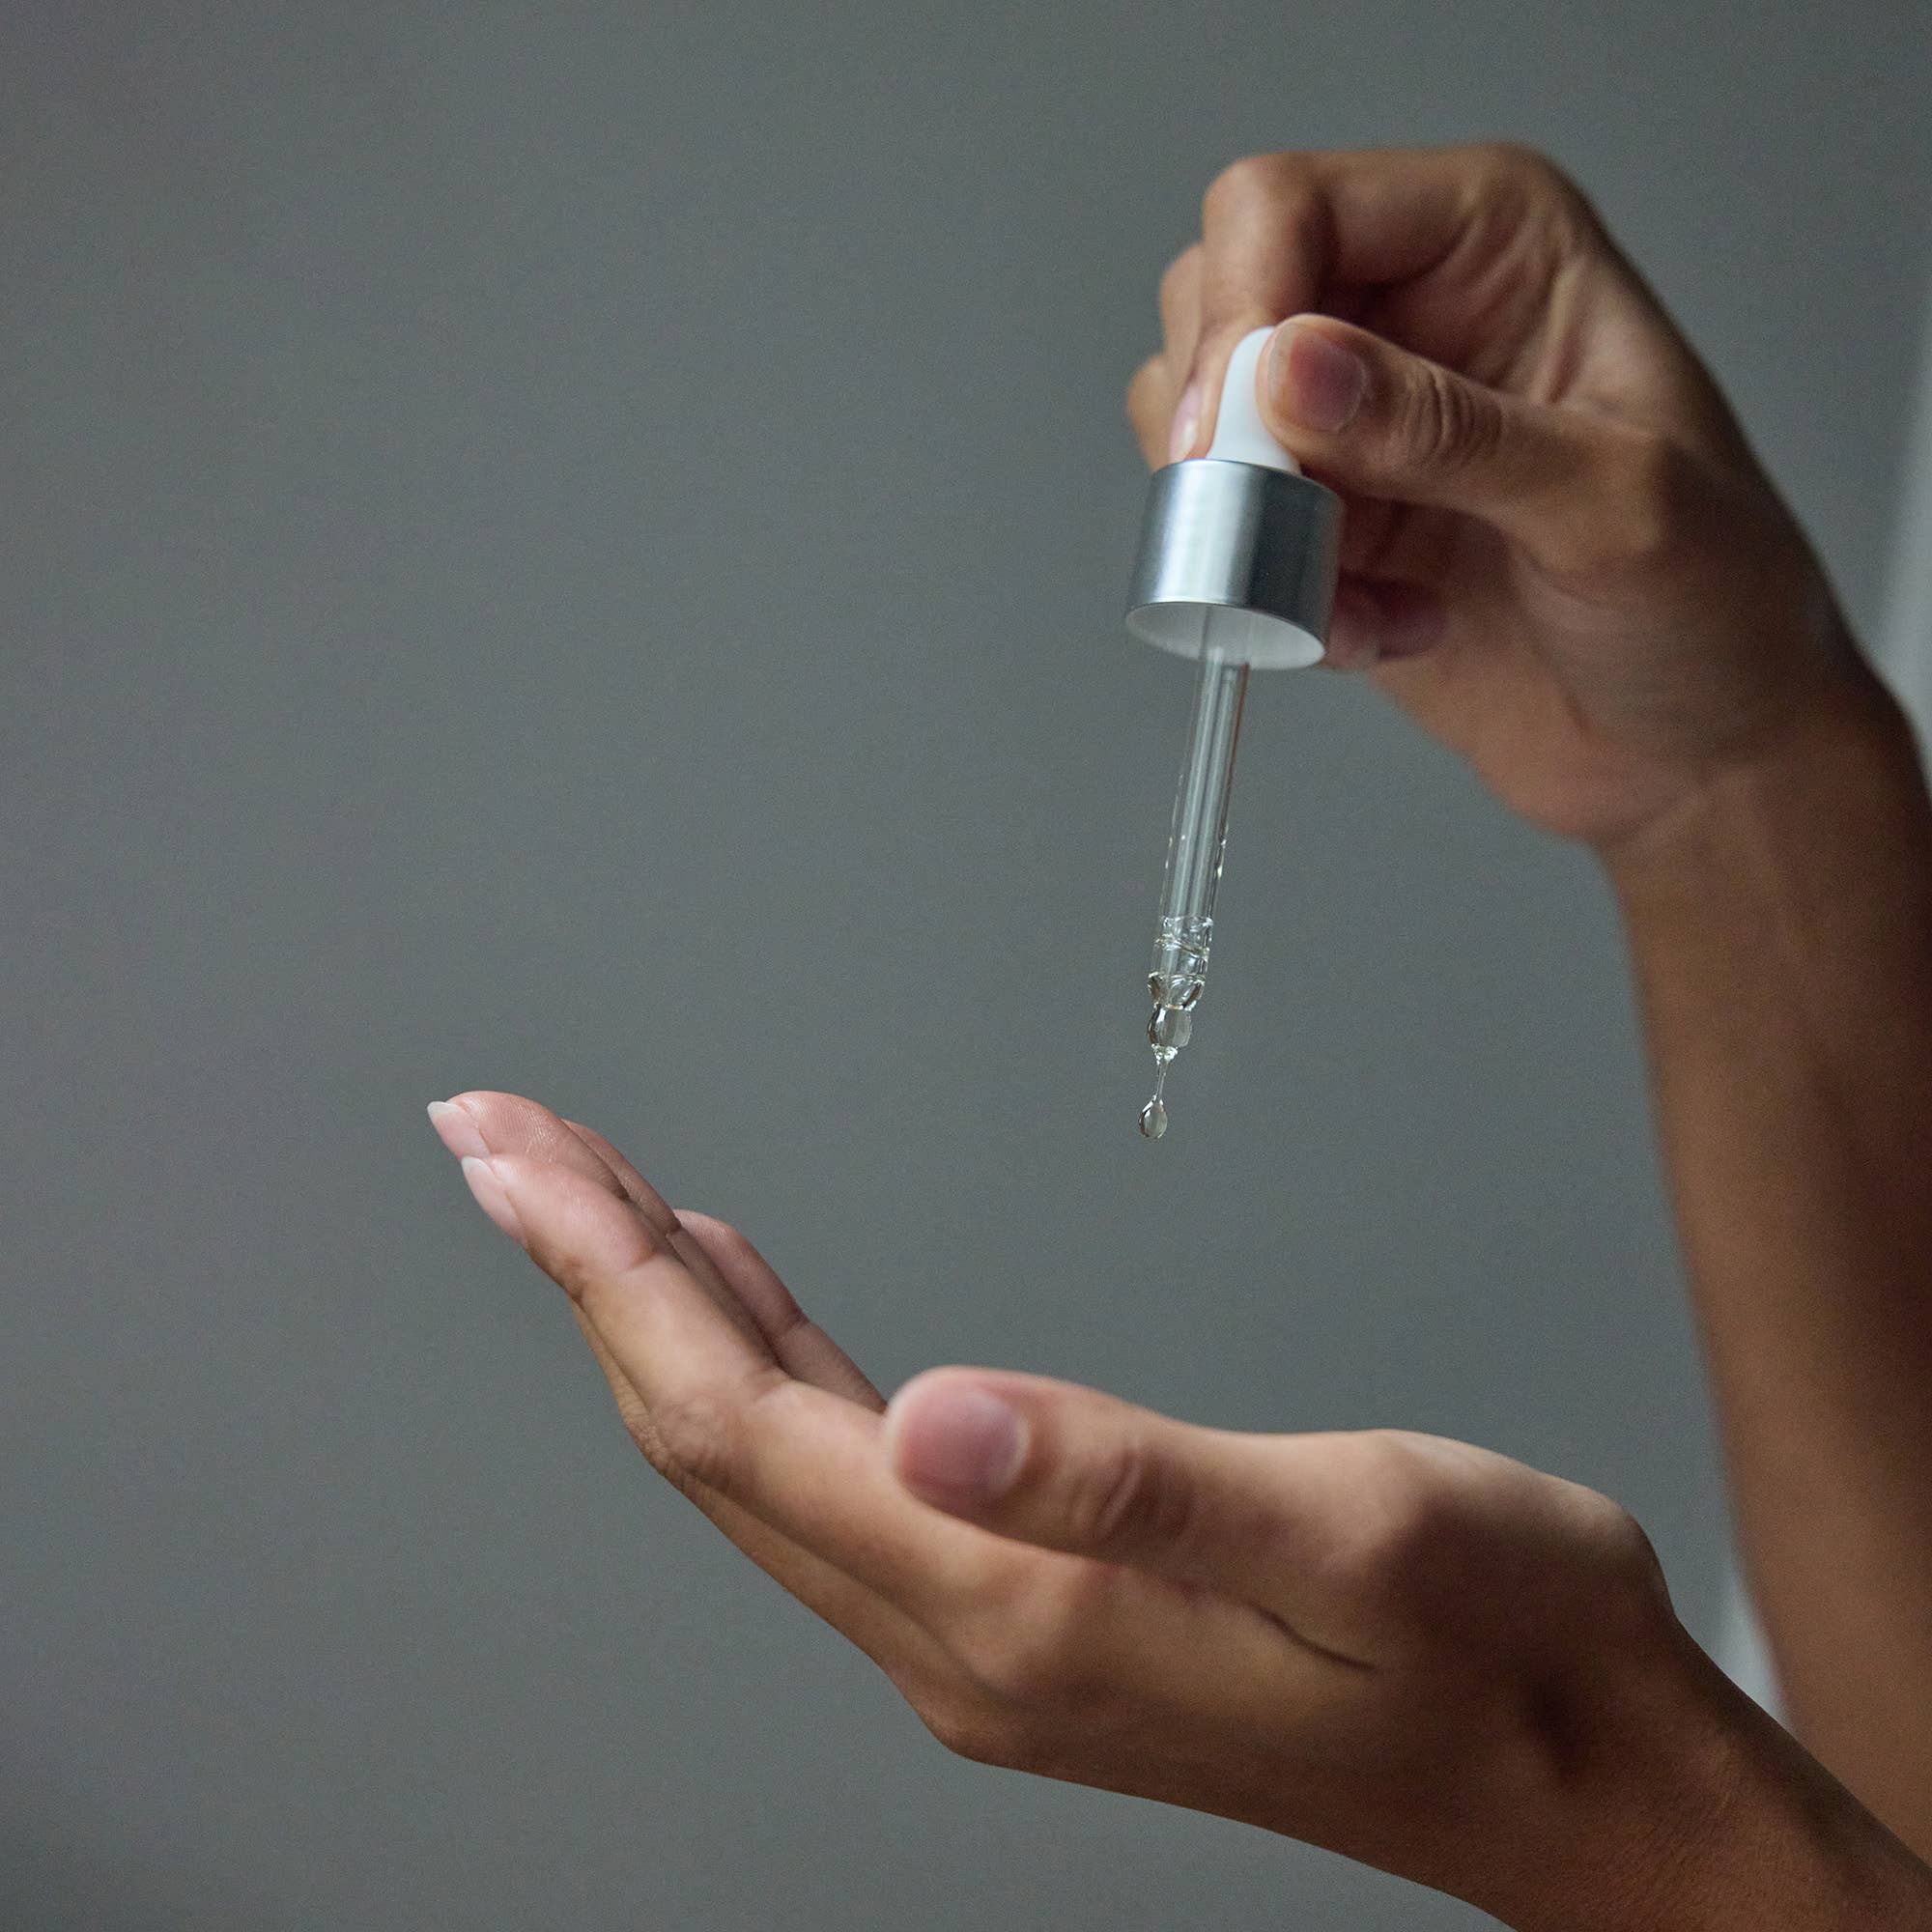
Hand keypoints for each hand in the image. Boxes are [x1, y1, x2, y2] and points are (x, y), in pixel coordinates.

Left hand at [427, 1090, 1931, 1928]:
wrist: (1579, 1775)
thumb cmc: (1497, 1640)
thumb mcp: (1354, 1529)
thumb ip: (1130, 1479)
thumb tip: (932, 1416)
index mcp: (1018, 1603)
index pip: (745, 1425)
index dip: (615, 1283)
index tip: (524, 1161)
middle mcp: (968, 1635)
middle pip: (715, 1439)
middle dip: (597, 1278)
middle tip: (510, 1140)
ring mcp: (990, 1634)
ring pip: (764, 1458)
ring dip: (665, 1320)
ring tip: (596, 1197)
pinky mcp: (1031, 1613)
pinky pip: (840, 1477)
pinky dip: (769, 1367)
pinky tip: (751, 1302)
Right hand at [1128, 143, 1891, 848]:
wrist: (1694, 748)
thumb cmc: (1712, 602)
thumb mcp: (1607, 503)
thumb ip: (1447, 431)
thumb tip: (1290, 369)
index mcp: (1492, 242)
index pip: (1291, 209)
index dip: (1240, 306)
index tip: (1228, 434)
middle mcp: (1408, 311)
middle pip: (1217, 303)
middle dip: (1230, 430)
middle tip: (1293, 523)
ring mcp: (1355, 424)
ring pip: (1196, 423)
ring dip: (1250, 528)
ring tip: (1358, 593)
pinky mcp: (1324, 525)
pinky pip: (1221, 537)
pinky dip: (1272, 600)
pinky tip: (1381, 630)